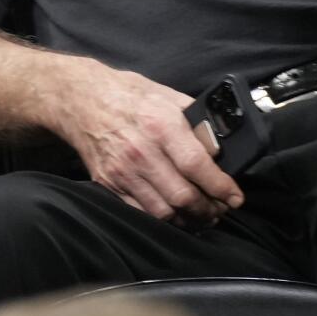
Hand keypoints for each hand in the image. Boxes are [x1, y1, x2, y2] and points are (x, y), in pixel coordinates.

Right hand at [52, 58, 243, 227]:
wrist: (82, 100)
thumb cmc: (128, 96)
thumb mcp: (168, 97)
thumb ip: (195, 123)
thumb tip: (221, 146)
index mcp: (160, 125)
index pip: (197, 166)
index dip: (221, 188)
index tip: (234, 197)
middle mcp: (141, 151)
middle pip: (183, 197)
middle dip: (209, 209)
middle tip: (219, 209)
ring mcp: (122, 170)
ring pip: (164, 212)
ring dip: (188, 219)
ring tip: (199, 215)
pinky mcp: (108, 183)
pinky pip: (140, 212)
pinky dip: (162, 218)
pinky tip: (174, 213)